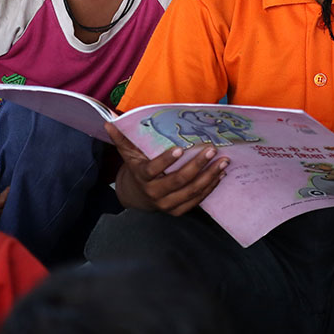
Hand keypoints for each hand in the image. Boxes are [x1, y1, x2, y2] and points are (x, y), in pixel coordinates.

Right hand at [106, 123, 227, 215]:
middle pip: (178, 181)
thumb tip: (109, 122)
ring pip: (191, 192)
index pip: (154, 170)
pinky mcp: (177, 211)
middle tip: (212, 150)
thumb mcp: (128, 154)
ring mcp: (167, 205)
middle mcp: (154, 193)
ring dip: (209, 176)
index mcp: (142, 177)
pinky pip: (196, 201)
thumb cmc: (137, 169)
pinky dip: (209, 188)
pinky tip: (220, 175)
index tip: (180, 149)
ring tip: (223, 162)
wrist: (137, 197)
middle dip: (197, 165)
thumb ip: (122, 139)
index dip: (166, 161)